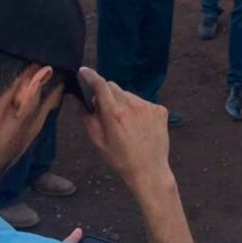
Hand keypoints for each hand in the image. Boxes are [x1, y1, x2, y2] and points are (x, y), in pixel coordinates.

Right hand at [76, 67, 173, 197]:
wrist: (149, 171)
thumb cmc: (120, 159)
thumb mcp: (97, 142)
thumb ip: (86, 118)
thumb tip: (81, 101)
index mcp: (114, 113)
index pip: (100, 84)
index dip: (90, 76)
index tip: (84, 71)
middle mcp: (132, 105)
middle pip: (114, 87)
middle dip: (107, 95)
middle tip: (107, 112)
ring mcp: (148, 106)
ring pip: (128, 95)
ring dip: (123, 103)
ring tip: (126, 124)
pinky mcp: (160, 110)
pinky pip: (143, 102)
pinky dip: (138, 110)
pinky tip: (139, 126)